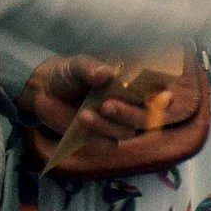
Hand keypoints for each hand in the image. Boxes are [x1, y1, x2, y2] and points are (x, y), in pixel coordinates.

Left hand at [21, 55, 161, 144]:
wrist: (44, 91)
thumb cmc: (68, 73)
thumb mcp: (77, 65)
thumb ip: (90, 68)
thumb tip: (105, 73)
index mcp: (133, 84)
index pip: (160, 92)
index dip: (165, 97)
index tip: (163, 97)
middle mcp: (131, 104)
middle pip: (147, 117)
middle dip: (129, 113)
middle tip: (107, 106)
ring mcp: (117, 123)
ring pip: (126, 132)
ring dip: (107, 126)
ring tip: (84, 115)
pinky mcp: (101, 139)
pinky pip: (108, 145)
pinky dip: (95, 137)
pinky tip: (80, 125)